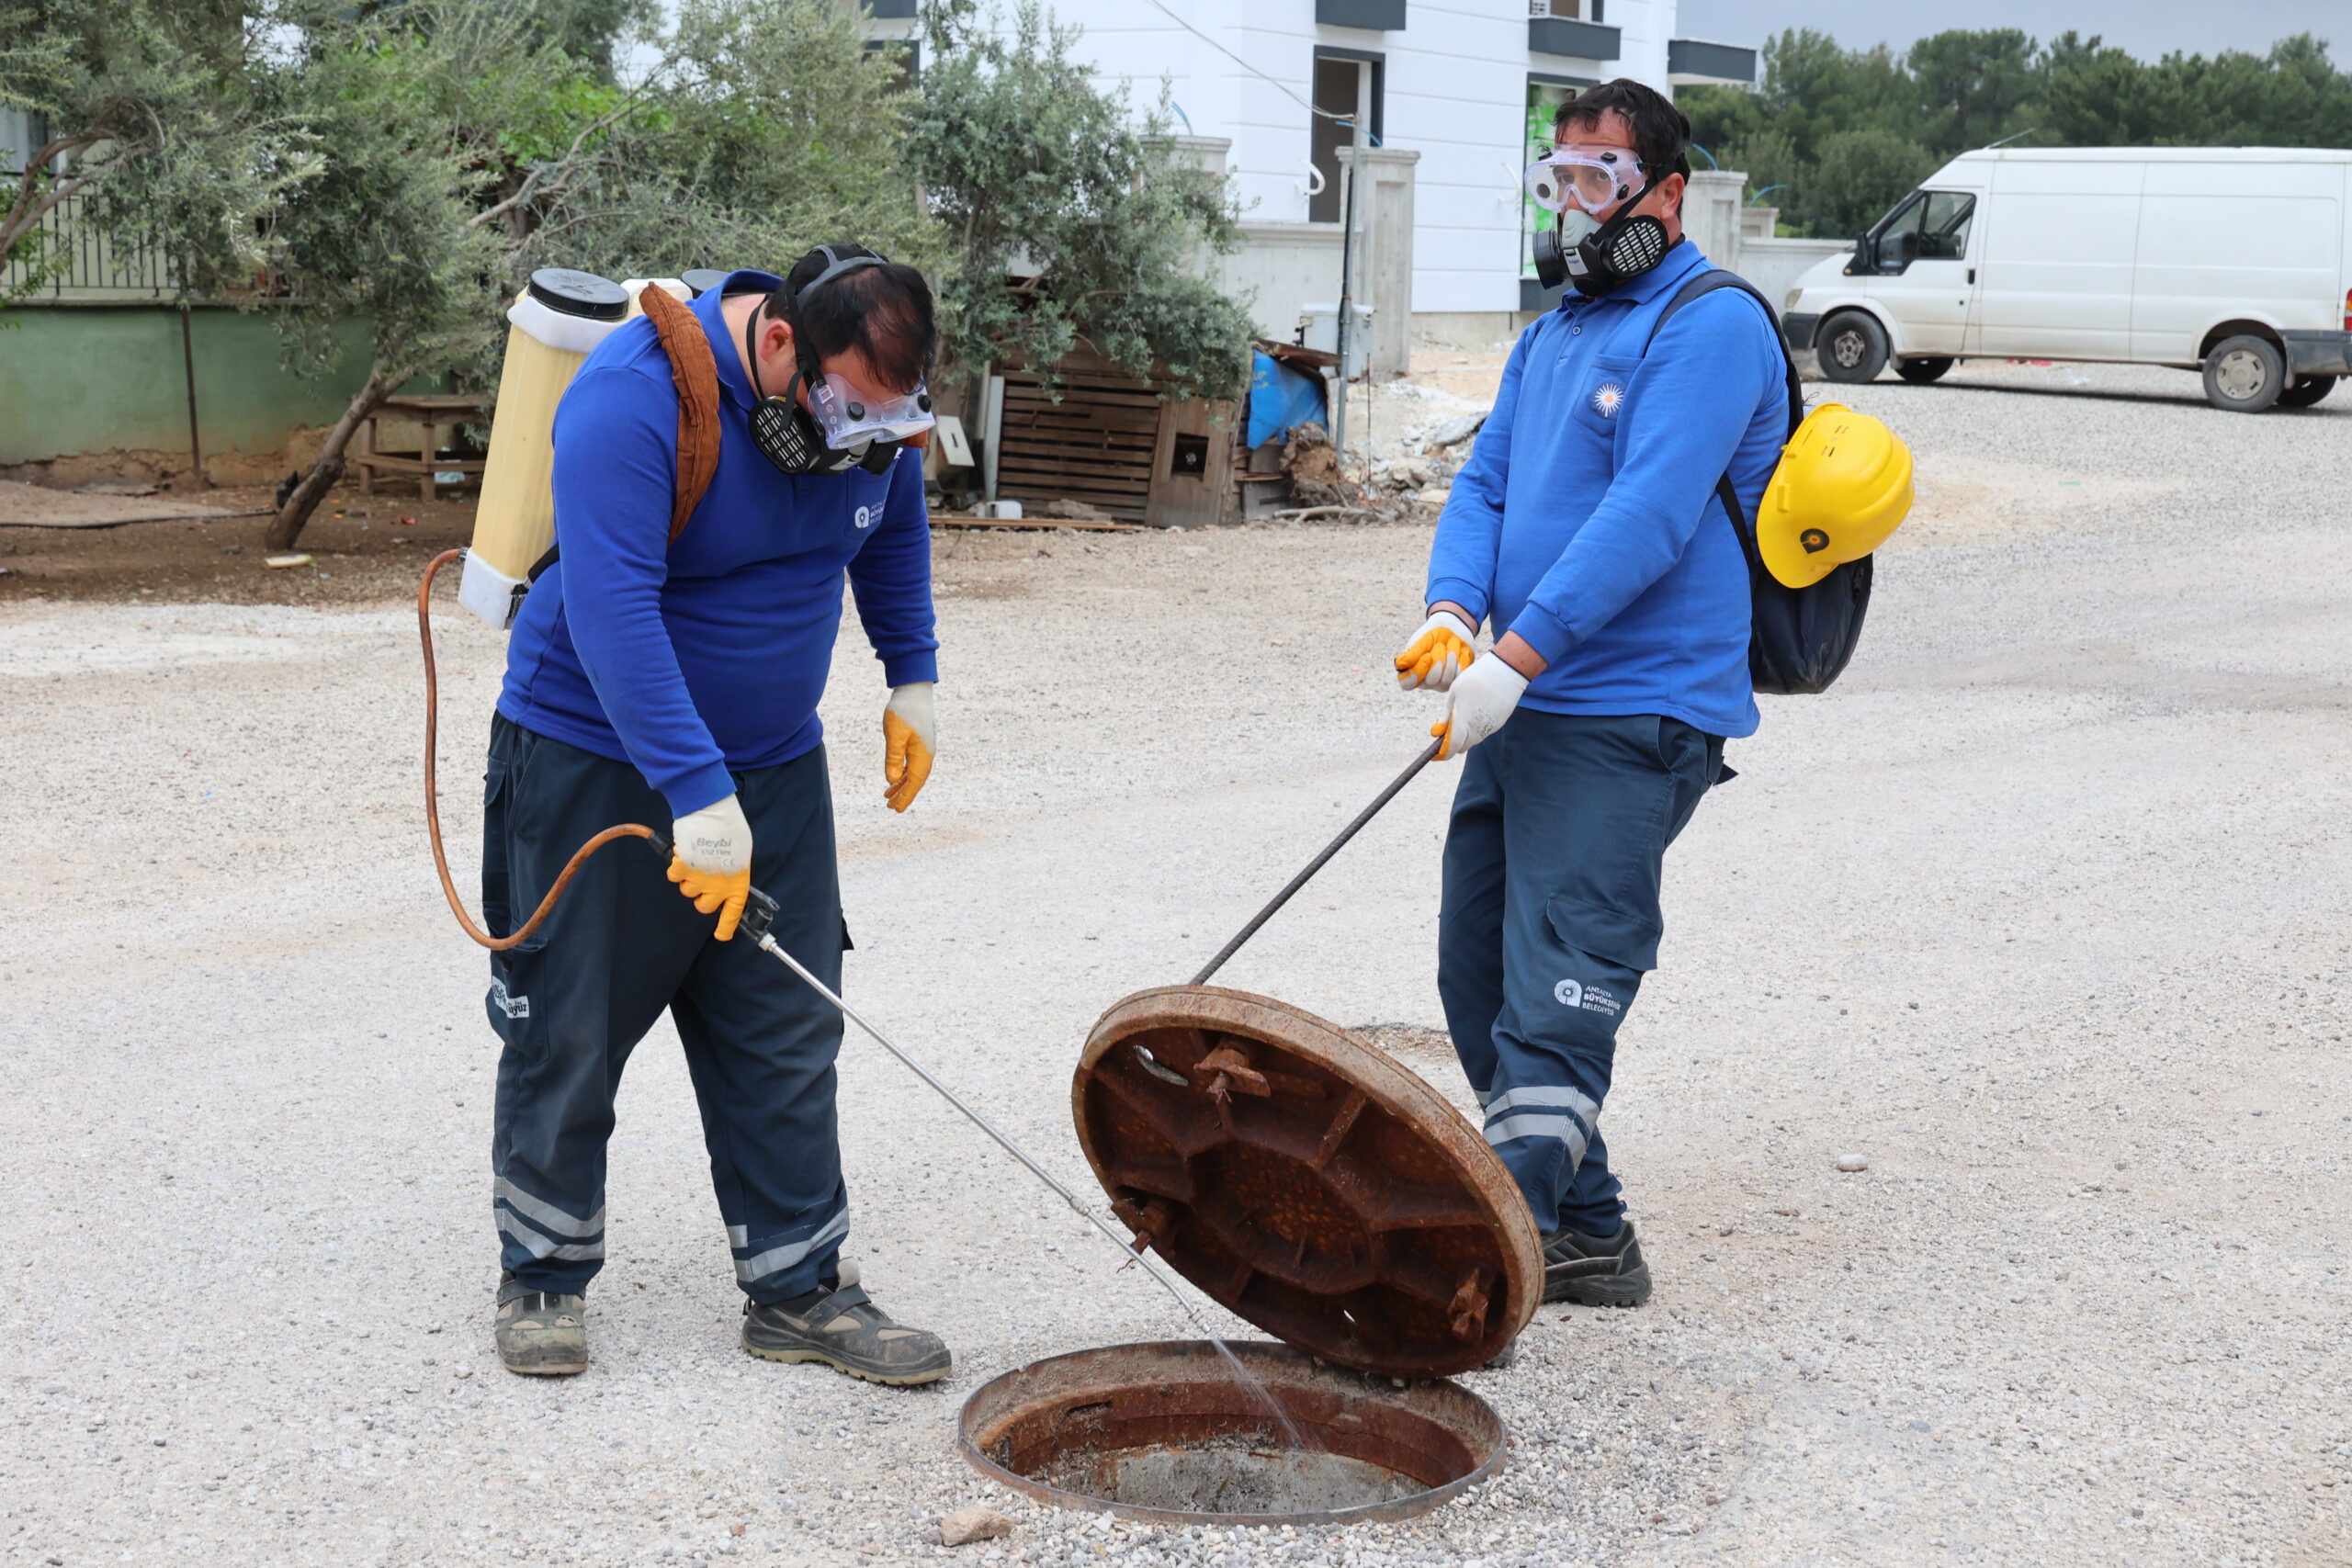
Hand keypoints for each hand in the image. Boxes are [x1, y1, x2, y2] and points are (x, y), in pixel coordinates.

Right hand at [667, 792, 751, 940]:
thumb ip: (731, 873)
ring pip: (687, 890)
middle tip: (705, 878)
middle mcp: (718, 890)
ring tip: (698, 858)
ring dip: (690, 877)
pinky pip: (674, 875)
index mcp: (737, 886)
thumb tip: (722, 879)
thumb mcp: (740, 857)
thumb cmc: (731, 833)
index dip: (726, 929)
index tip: (722, 936)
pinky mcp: (681, 871)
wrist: (714, 817)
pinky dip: (677, 866)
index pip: (732, 916)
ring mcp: (698, 882)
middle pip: (703, 906)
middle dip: (702, 894)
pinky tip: (685, 853)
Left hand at [883, 681, 935, 812]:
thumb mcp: (894, 734)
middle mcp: (927, 753)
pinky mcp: (920, 740)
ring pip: (914, 772)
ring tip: (888, 794)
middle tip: (890, 807)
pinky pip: (913, 763)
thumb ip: (893, 758)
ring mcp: (925, 747)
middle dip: (903, 794)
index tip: (895, 809)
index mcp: (922, 754)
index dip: (905, 797)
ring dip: (902, 784)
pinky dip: (904, 772)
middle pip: (915, 780)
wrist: (915, 689)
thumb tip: (891, 779)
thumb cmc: (904, 710)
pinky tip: (896, 776)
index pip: (913, 782)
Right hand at [1393, 608, 1478, 691]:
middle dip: (1438, 660)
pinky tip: (1460, 650)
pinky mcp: (1456, 680)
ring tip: (1452, 643)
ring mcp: (1441, 683)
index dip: (1418, 671)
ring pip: (1446, 680)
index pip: (1407, 684)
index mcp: (1411, 673)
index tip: (1427, 655)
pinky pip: (1459, 675)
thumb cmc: (1433, 637)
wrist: (1453, 630)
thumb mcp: (1421, 642)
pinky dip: (1461, 659)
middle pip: (1430, 681)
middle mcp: (1425, 682)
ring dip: (1450, 658)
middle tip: (1440, 645)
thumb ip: (1411, 654)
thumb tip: (1400, 665)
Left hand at [1432, 653, 1528, 759]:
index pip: (1453, 747)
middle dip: (1454, 742)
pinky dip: (1476, 728)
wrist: (1505, 672)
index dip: (1444, 753)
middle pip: (1463, 746)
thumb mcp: (1454, 692)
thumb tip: (1438, 730)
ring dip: (1466, 734)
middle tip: (1448, 727)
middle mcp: (1477, 729)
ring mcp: (1490, 727)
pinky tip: (1476, 711)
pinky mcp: (1498, 723)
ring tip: (1464, 714)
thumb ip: (1446, 713)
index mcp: (1463, 721)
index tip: (1437, 752)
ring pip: (1474, 740)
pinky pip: (1484, 732)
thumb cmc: (1475, 678)